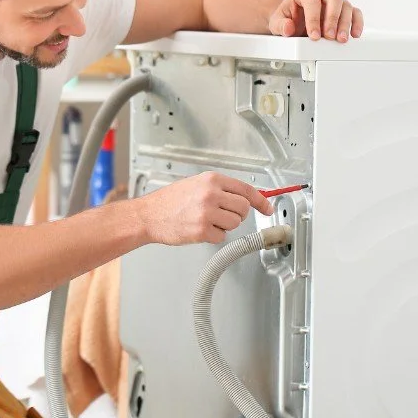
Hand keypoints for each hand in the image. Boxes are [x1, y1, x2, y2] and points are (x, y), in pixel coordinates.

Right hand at [132, 171, 273, 245]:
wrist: (149, 215)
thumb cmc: (170, 201)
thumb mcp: (196, 185)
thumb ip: (221, 189)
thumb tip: (247, 198)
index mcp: (211, 180)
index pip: (246, 190)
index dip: (261, 201)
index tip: (268, 208)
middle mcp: (211, 194)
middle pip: (244, 209)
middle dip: (237, 215)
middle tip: (223, 215)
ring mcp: (207, 212)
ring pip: (234, 224)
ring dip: (224, 225)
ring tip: (205, 220)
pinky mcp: (202, 230)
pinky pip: (222, 237)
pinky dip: (213, 236)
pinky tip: (198, 229)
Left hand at [268, 0, 363, 42]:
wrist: (293, 20)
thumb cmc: (286, 19)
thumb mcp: (276, 23)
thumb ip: (280, 25)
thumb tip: (288, 27)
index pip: (312, 0)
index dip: (313, 19)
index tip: (314, 36)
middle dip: (333, 18)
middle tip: (329, 37)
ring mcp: (334, 0)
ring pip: (346, 5)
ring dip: (345, 23)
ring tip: (341, 40)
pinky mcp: (343, 9)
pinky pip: (355, 12)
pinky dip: (357, 23)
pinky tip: (354, 35)